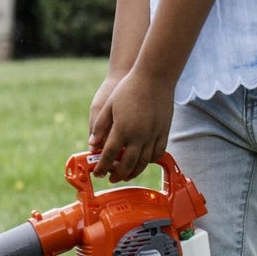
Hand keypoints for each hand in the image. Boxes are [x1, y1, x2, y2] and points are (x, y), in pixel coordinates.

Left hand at [88, 67, 173, 182]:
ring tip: (126, 175)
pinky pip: (158, 153)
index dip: (102, 167)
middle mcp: (138, 135)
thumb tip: (92, 145)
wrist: (155, 77)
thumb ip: (100, 127)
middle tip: (111, 178)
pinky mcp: (164, 131)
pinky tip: (143, 162)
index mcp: (122, 129)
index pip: (109, 155)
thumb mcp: (108, 105)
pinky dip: (149, 161)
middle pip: (127, 164)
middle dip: (118, 175)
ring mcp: (153, 134)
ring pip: (144, 162)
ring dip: (134, 172)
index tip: (98, 173)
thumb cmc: (128, 88)